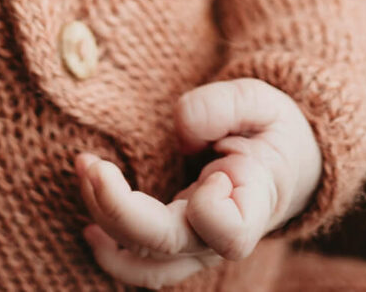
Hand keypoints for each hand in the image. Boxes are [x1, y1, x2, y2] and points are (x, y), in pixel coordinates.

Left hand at [75, 79, 321, 287]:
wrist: (281, 164)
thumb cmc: (269, 131)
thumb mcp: (260, 100)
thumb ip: (224, 105)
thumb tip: (182, 130)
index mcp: (255, 201)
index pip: (229, 233)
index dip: (210, 209)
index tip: (214, 169)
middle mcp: (222, 235)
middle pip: (166, 244)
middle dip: (118, 207)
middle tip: (92, 163)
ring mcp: (197, 248)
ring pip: (144, 258)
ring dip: (105, 218)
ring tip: (85, 168)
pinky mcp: (176, 247)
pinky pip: (140, 265)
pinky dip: (110, 249)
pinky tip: (89, 224)